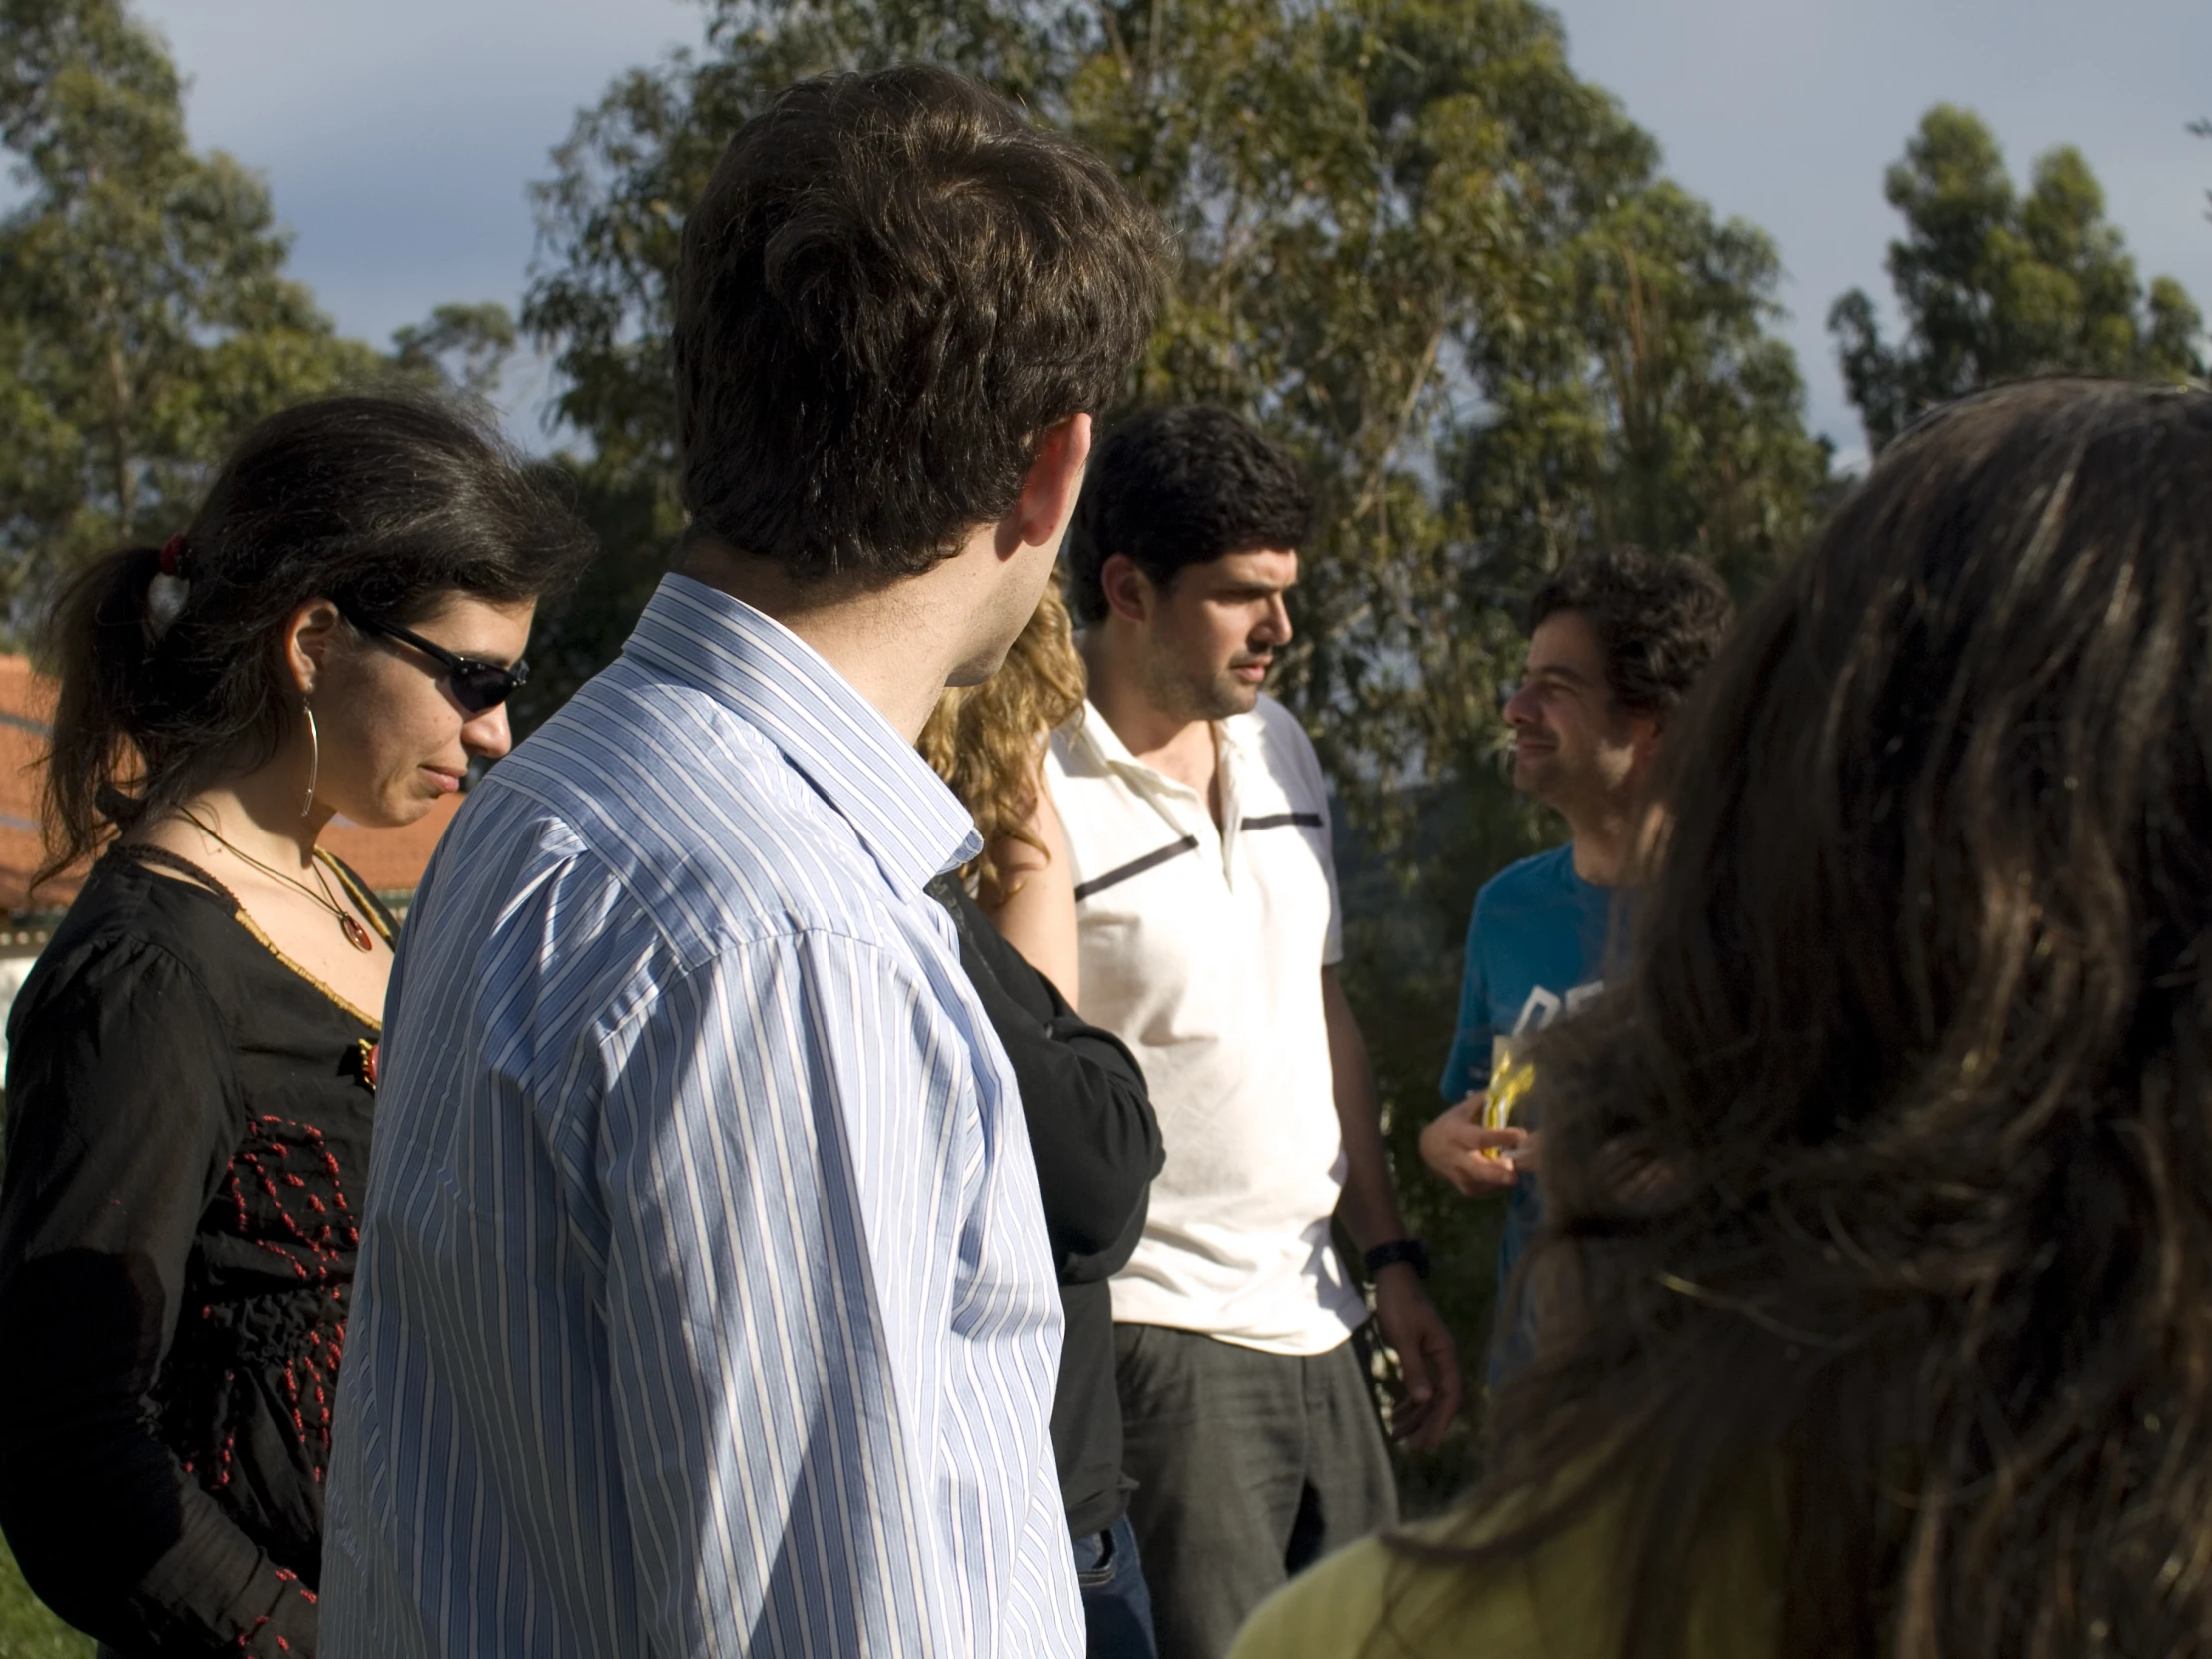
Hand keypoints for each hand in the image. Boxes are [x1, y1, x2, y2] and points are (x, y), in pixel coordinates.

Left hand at [1371, 1267, 1462, 1450]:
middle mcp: (1443, 1358)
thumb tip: (1423, 1401)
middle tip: (1416, 1451)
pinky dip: (1409, 1402)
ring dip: (1416, 1417)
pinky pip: (1419, 1386)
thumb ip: (1413, 1368)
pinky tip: (1396, 1416)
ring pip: (1429, 1396)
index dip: (1441, 1422)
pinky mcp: (1418, 1355)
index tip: (1429, 1444)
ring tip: (1398, 1438)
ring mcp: (1431, 1357)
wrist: (1391, 1277)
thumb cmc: (1399, 1302)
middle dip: (1429, 1425)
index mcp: (1446, 1353)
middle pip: (1441, 1400)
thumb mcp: (1403, 1336)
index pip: (1450, 1395)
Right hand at [1419, 1096, 1530, 1195]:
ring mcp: (1461, 1177)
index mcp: (1457, 1135)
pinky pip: (1489, 1188)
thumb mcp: (1462, 1110)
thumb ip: (1483, 1101)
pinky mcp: (1467, 1189)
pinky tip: (1504, 1169)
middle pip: (1479, 1170)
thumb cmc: (1452, 1125)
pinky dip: (1500, 1180)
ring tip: (1518, 1166)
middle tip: (1515, 1176)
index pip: (1479, 1138)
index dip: (1499, 1138)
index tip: (1520, 1135)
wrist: (1429, 1149)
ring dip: (1505, 1176)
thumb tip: (1505, 1089)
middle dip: (1498, 1174)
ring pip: (1486, 1182)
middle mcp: (1457, 1158)